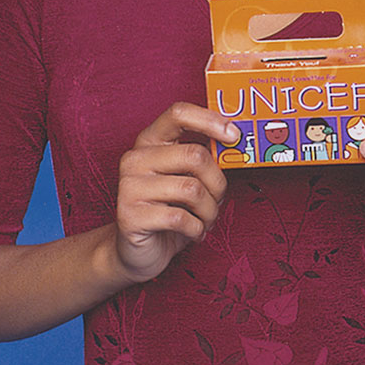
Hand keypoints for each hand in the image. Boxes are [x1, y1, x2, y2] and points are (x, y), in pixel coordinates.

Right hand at [114, 103, 236, 282]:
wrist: (135, 251)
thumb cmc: (169, 210)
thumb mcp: (185, 178)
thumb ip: (201, 159)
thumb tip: (235, 142)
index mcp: (150, 140)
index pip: (179, 113)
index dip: (210, 120)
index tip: (234, 135)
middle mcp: (136, 158)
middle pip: (195, 155)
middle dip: (217, 183)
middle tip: (218, 200)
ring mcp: (129, 186)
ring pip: (192, 189)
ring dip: (210, 211)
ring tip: (206, 220)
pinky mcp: (129, 216)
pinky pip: (181, 218)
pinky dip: (197, 229)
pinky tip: (193, 233)